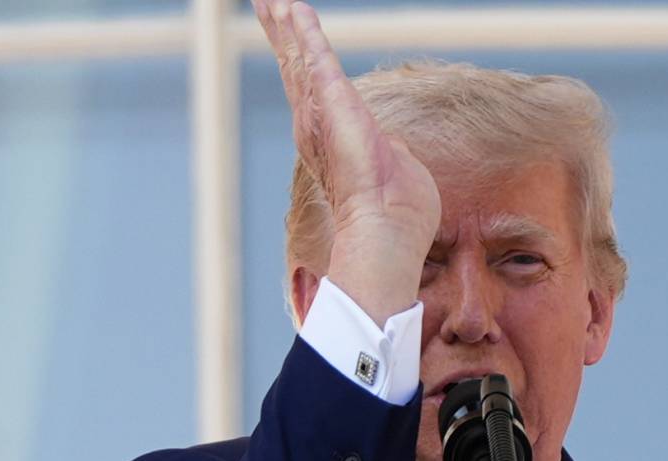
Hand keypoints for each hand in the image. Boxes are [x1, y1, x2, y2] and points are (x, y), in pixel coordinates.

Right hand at [252, 0, 440, 325]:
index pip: (316, 92)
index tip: (292, 37)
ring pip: (300, 59)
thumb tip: (389, 145)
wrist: (388, 231)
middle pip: (296, 69)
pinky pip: (317, 57)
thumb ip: (387, 149)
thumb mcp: (395, 169)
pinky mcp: (335, 103)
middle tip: (268, 3)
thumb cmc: (399, 212)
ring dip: (287, 26)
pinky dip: (304, 31)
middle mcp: (318, 126)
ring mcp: (322, 115)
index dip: (303, 63)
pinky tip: (293, 7)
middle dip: (283, 34)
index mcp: (335, 139)